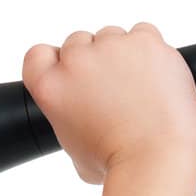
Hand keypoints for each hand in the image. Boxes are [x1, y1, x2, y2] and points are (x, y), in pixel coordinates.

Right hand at [21, 22, 195, 184]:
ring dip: (122, 55)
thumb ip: (71, 119)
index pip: (38, 55)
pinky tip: (154, 78)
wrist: (156, 159)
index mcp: (51, 87)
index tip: (71, 74)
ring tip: (138, 89)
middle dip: (94, 62)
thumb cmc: (119, 163)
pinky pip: (143, 33)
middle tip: (113, 90)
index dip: (56, 62)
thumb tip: (85, 114)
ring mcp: (111, 47)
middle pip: (78, 42)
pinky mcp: (145, 42)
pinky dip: (149, 51)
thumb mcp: (74, 149)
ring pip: (112, 36)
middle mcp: (76, 61)